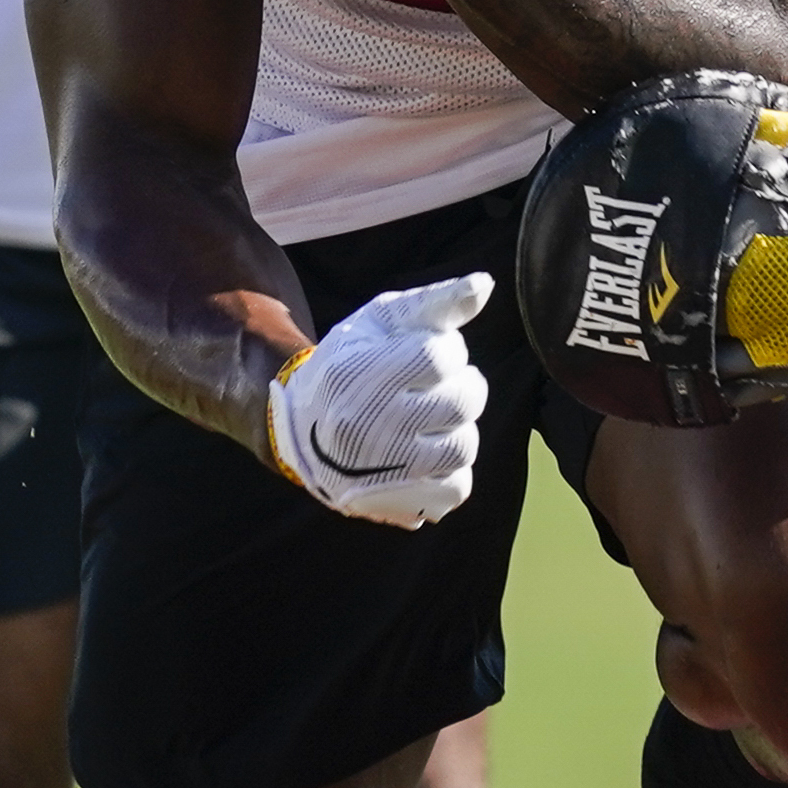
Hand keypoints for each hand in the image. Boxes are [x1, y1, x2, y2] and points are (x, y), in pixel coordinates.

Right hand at [265, 272, 492, 526]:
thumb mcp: (381, 321)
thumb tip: (485, 284)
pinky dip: (451, 469)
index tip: (427, 355)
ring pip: (464, 446)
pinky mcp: (395, 503)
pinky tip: (428, 450)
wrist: (303, 430)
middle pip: (463, 402)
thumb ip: (436, 301)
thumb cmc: (353, 364)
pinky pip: (456, 488)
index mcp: (358, 375)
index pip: (440, 355)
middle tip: (438, 386)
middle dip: (462, 385)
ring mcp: (382, 471)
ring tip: (433, 419)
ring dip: (458, 427)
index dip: (446, 350)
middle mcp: (367, 426)